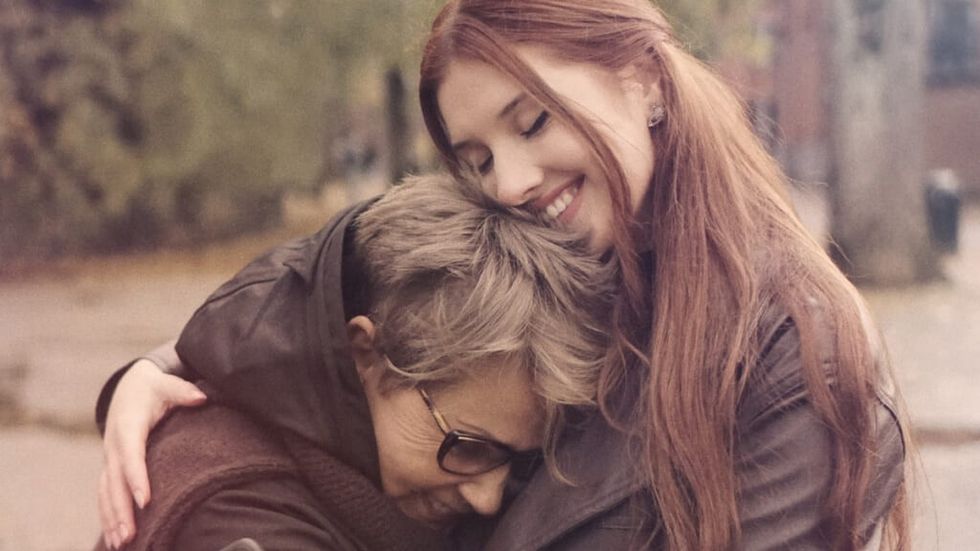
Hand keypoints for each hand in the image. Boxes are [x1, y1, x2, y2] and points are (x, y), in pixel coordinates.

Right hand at [98, 359, 206, 548]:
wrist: (129, 388)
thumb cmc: (154, 389)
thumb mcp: (167, 384)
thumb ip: (184, 391)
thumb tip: (201, 397)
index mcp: (129, 426)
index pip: (131, 455)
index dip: (136, 477)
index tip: (145, 500)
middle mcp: (114, 445)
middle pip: (115, 481)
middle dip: (122, 509)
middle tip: (131, 535)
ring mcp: (109, 458)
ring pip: (106, 492)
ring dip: (112, 518)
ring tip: (122, 543)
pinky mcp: (110, 467)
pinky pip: (105, 494)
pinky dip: (107, 515)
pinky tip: (114, 538)